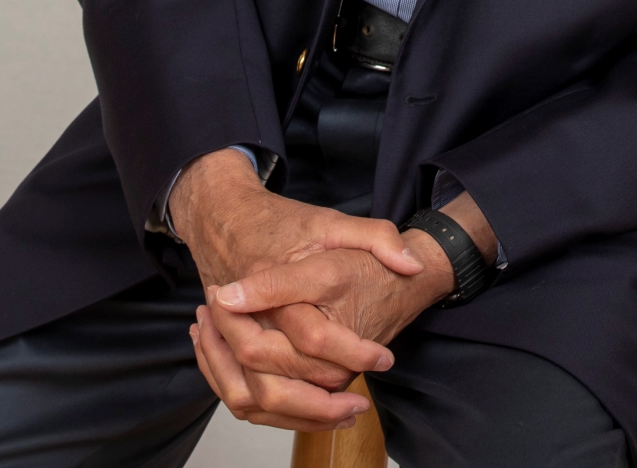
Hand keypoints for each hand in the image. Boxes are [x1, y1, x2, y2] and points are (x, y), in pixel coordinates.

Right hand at [168, 149, 424, 422]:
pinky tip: (312, 412)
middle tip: (359, 405)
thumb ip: (376, 237)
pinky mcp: (225, 350)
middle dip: (320, 403)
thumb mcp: (334, 221)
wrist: (228, 224)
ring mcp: (230, 336)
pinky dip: (276, 412)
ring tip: (343, 415)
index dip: (354, 353)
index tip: (384, 358)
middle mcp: (247, 315)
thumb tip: (412, 264)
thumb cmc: (284, 226)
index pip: (313, 335)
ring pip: (255, 395)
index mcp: (275, 281)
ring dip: (299, 414)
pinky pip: (241, 395)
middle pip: (275, 377)